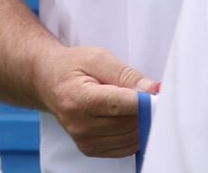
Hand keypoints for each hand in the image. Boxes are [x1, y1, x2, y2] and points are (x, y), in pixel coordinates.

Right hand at [33, 47, 155, 158]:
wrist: (48, 82)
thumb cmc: (72, 67)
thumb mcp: (97, 58)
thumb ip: (126, 74)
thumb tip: (153, 90)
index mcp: (79, 98)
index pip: (120, 105)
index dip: (145, 101)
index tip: (160, 94)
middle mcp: (80, 124)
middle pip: (129, 123)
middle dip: (145, 109)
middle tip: (148, 93)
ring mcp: (84, 140)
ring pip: (131, 137)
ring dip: (140, 121)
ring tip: (133, 103)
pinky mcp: (90, 149)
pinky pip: (125, 148)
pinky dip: (133, 133)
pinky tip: (128, 117)